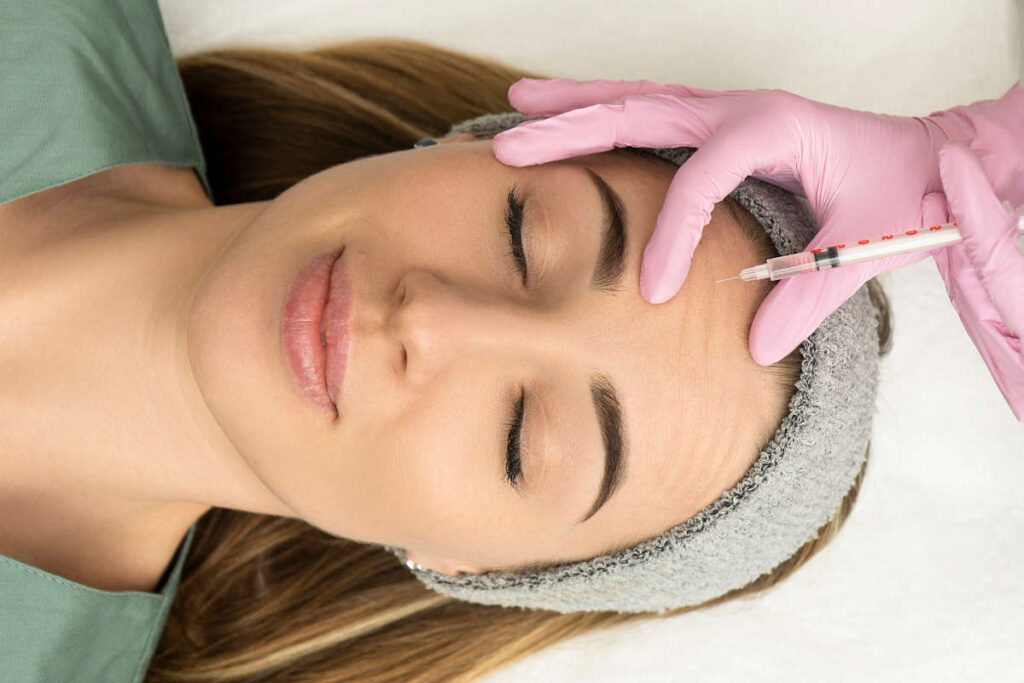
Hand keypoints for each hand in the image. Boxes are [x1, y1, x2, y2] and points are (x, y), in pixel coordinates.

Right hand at [491, 78, 1023, 366]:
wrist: (925, 158)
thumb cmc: (900, 192)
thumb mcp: (867, 245)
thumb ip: (812, 296)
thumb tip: (758, 348)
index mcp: (772, 129)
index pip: (699, 181)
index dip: (668, 236)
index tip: (649, 293)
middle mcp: (739, 109)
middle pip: (639, 112)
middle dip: (570, 130)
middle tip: (510, 147)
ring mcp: (724, 111)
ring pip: (634, 100)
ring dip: (572, 105)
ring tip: (514, 110)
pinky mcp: (718, 123)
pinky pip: (649, 110)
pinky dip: (602, 110)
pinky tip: (567, 116)